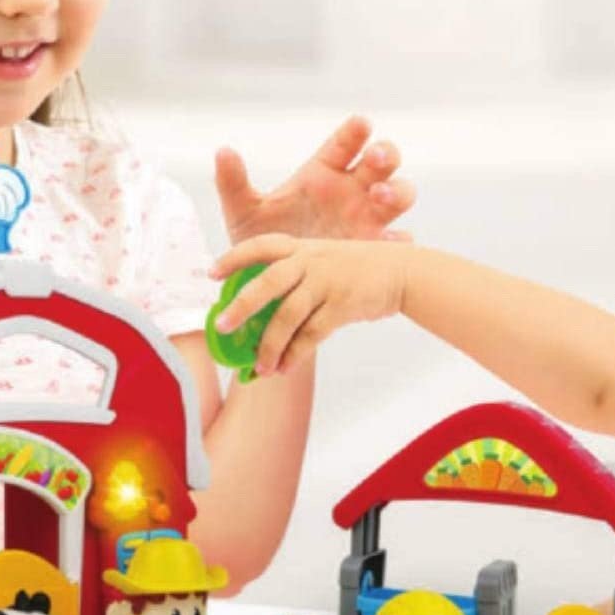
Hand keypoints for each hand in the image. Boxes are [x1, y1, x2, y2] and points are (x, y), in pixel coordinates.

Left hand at [211, 235, 410, 373]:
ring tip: (258, 367)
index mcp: (302, 248)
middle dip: (242, 306)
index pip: (261, 247)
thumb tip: (258, 313)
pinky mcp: (343, 306)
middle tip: (221, 326)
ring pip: (288, 316)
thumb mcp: (324, 259)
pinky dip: (295, 354)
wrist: (402, 272)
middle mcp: (311, 261)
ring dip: (270, 345)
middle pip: (268, 283)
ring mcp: (327, 283)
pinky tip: (284, 368)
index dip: (234, 258)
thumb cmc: (356, 269)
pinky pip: (312, 334)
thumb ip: (295, 278)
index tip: (212, 274)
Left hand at [215, 116, 414, 245]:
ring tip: (381, 198)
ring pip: (399, 194)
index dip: (354, 133)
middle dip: (384, 155)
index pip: (343, 145)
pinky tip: (390, 242)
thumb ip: (234, 184)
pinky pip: (397, 243)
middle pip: (382, 163)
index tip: (360, 125)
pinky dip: (398, 241)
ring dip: (396, 192)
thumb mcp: (245, 214)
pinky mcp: (373, 250)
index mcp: (322, 174)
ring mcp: (367, 219)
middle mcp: (351, 191)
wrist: (273, 289)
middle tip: (376, 159)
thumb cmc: (262, 240)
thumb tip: (222, 151)